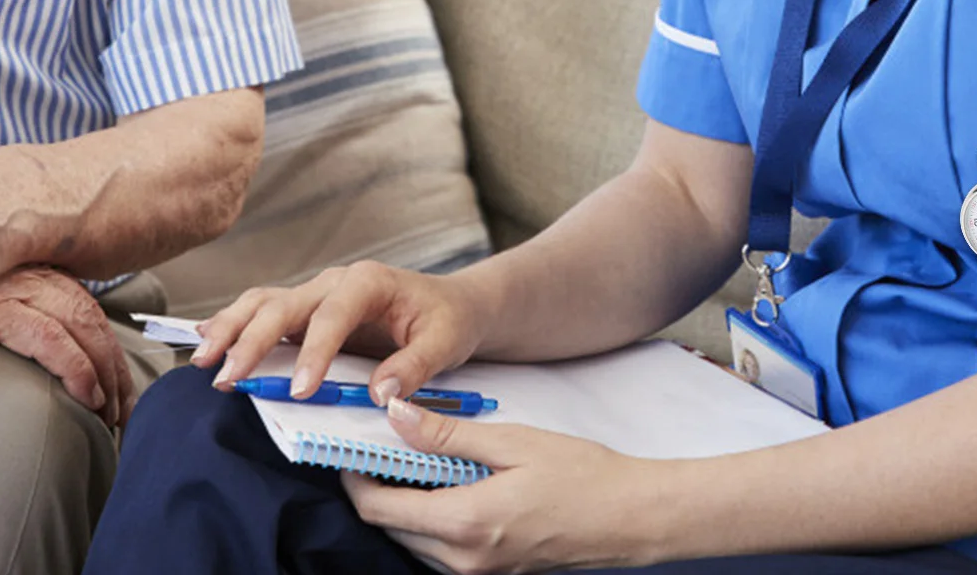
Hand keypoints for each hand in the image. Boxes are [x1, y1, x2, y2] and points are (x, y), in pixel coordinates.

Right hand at [0, 265, 135, 427]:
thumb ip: (9, 317)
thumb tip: (41, 357)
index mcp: (32, 271)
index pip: (87, 310)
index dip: (109, 350)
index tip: (121, 391)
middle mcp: (29, 273)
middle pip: (92, 319)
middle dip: (115, 367)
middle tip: (124, 413)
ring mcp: (12, 287)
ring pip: (81, 326)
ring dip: (103, 372)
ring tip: (108, 414)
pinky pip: (49, 339)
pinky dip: (76, 366)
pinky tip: (86, 395)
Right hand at [194, 261, 485, 403]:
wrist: (450, 305)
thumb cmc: (447, 320)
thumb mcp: (445, 342)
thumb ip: (415, 366)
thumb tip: (382, 395)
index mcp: (368, 282)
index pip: (332, 314)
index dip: (313, 352)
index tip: (299, 391)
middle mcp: (334, 282)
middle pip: (283, 303)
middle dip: (252, 339)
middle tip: (227, 376)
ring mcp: (316, 295)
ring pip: (263, 301)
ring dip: (230, 328)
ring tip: (203, 360)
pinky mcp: (306, 312)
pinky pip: (264, 310)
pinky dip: (233, 322)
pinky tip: (204, 338)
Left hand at [344, 400, 665, 573]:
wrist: (629, 517)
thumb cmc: (579, 473)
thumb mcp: (511, 441)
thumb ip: (448, 435)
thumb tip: (395, 416)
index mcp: (465, 523)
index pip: (380, 509)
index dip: (354, 478)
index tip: (348, 447)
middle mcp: (464, 560)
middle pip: (391, 528)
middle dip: (375, 489)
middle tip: (378, 444)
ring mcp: (478, 574)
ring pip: (412, 541)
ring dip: (403, 504)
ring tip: (414, 458)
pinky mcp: (492, 574)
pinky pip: (440, 550)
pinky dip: (429, 519)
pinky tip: (446, 484)